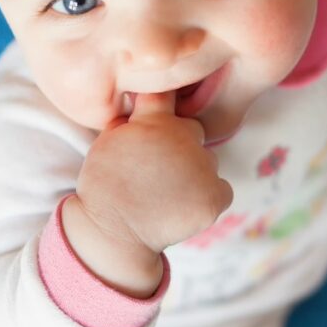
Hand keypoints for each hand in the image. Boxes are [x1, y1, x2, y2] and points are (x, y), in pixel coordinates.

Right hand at [72, 91, 233, 253]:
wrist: (112, 232)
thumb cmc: (105, 187)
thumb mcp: (107, 140)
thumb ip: (131, 120)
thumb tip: (141, 103)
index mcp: (155, 122)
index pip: (167, 94)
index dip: (164, 106)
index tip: (160, 118)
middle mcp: (183, 139)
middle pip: (193, 130)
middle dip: (181, 144)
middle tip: (160, 169)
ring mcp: (202, 168)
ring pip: (207, 161)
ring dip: (194, 172)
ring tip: (167, 193)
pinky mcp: (214, 196)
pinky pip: (222, 190)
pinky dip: (208, 197)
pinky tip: (183, 207)